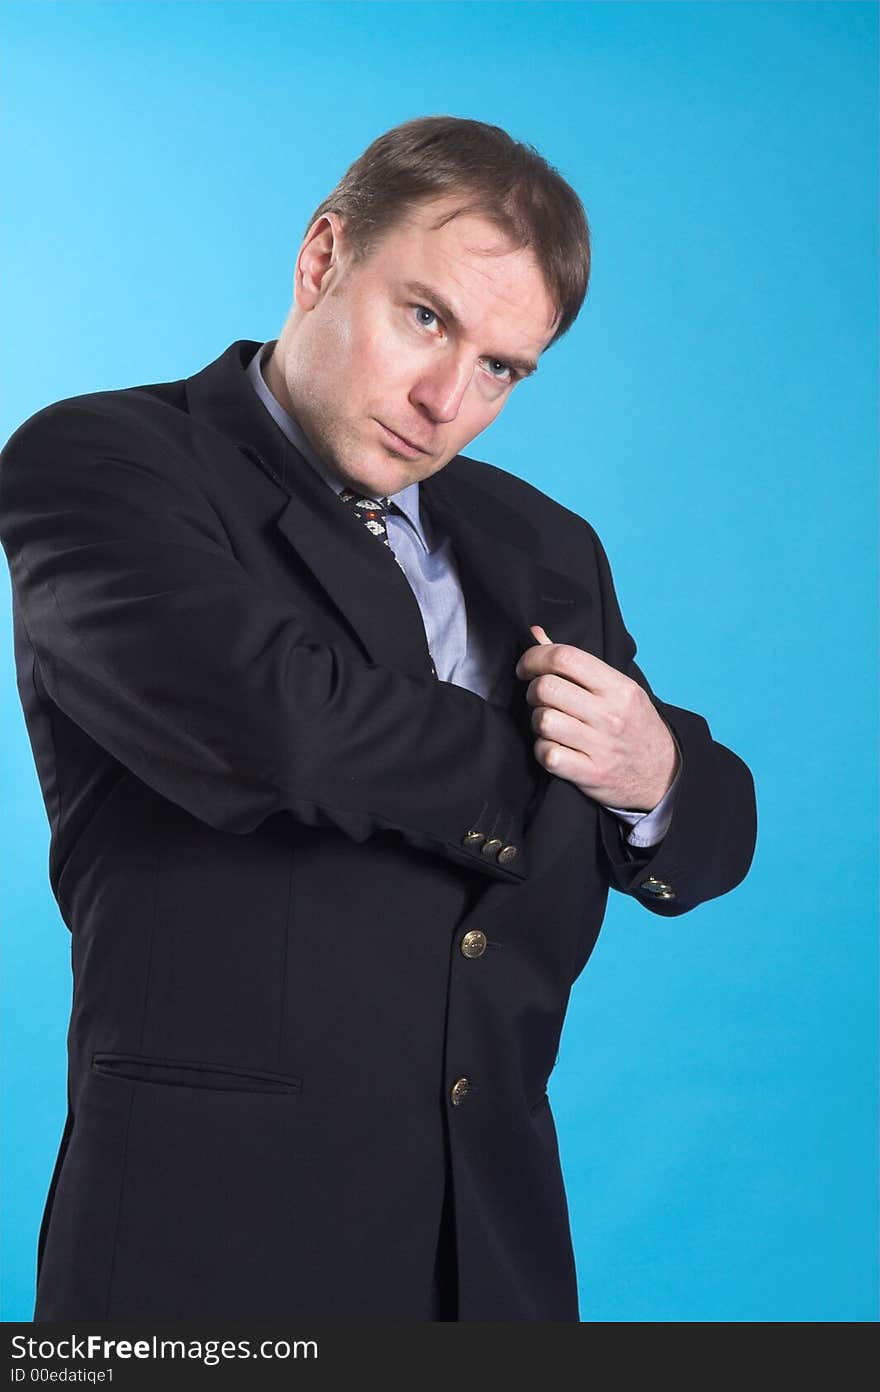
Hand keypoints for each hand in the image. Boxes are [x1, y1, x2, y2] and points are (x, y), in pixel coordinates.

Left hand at [515, 626, 679, 810]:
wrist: (662, 773)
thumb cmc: (634, 725)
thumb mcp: (617, 689)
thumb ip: (576, 663)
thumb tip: (535, 634)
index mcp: (618, 687)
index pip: (565, 657)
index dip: (534, 658)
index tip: (527, 668)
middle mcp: (610, 714)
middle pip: (546, 688)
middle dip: (532, 691)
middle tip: (539, 699)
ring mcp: (601, 746)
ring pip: (543, 721)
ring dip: (537, 722)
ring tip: (550, 724)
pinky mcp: (590, 774)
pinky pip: (548, 755)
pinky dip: (544, 751)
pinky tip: (555, 748)